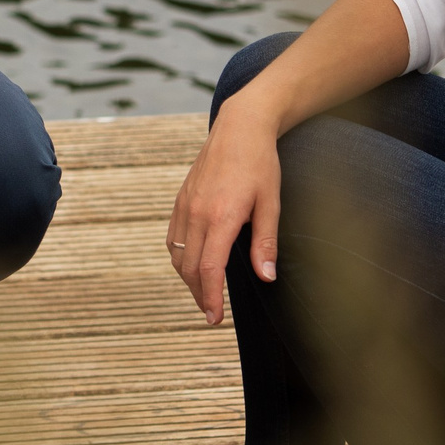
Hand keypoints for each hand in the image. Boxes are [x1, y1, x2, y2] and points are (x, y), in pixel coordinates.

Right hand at [167, 97, 282, 325]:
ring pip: (177, 255)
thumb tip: (266, 277)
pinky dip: (179, 258)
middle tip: (212, 315)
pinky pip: (172, 238)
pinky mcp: (181, 200)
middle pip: (190, 267)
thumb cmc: (260, 164)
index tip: (215, 317)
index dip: (211, 297)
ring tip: (203, 294)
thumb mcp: (271, 203)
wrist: (239, 127)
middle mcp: (197, 213)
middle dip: (199, 295)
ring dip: (188, 279)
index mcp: (221, 216)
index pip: (210, 268)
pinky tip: (192, 264)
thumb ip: (265, 242)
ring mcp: (185, 205)